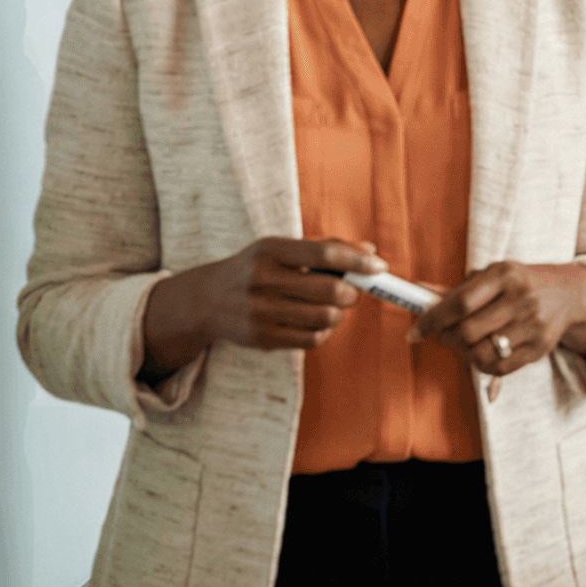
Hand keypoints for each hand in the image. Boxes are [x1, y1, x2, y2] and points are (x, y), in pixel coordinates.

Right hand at [142, 237, 379, 377]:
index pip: (323, 254)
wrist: (206, 300)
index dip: (357, 260)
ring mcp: (261, 312)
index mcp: (270, 251)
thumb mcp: (280, 249)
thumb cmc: (255, 268)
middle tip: (351, 291)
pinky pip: (312, 339)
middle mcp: (263, 281)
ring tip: (331, 306)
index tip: (379, 266)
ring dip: (339, 313)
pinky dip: (324, 331)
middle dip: (351, 292)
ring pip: (326, 318)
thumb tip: (370, 249)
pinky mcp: (262, 338)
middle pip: (330, 290)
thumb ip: (325, 247)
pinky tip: (316, 322)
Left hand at [409, 261, 585, 392]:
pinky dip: (482, 365)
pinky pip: (500, 367)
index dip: (432, 320)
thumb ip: (458, 288)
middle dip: (447, 339)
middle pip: (469, 330)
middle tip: (443, 337)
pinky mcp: (540, 347)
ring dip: (464, 354)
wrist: (568, 293)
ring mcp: (532, 324)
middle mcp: (521, 298)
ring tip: (464, 346)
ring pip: (483, 353)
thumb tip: (419, 291)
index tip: (414, 332)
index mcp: (505, 274)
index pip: (460, 302)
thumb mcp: (493, 275)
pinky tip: (482, 354)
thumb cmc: (520, 283)